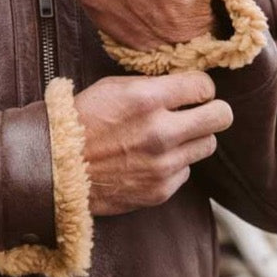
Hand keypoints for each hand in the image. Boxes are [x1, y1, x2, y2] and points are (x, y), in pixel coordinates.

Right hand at [74, 71, 232, 214]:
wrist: (54, 168)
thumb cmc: (80, 122)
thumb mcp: (112, 88)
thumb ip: (152, 86)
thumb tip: (184, 87)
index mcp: (148, 99)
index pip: (204, 86)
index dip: (200, 87)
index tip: (192, 92)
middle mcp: (161, 132)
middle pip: (221, 117)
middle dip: (213, 111)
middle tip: (199, 112)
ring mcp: (163, 165)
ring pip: (207, 145)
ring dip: (193, 139)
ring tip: (169, 137)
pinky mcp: (160, 190)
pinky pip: (185, 171)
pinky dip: (174, 164)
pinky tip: (149, 160)